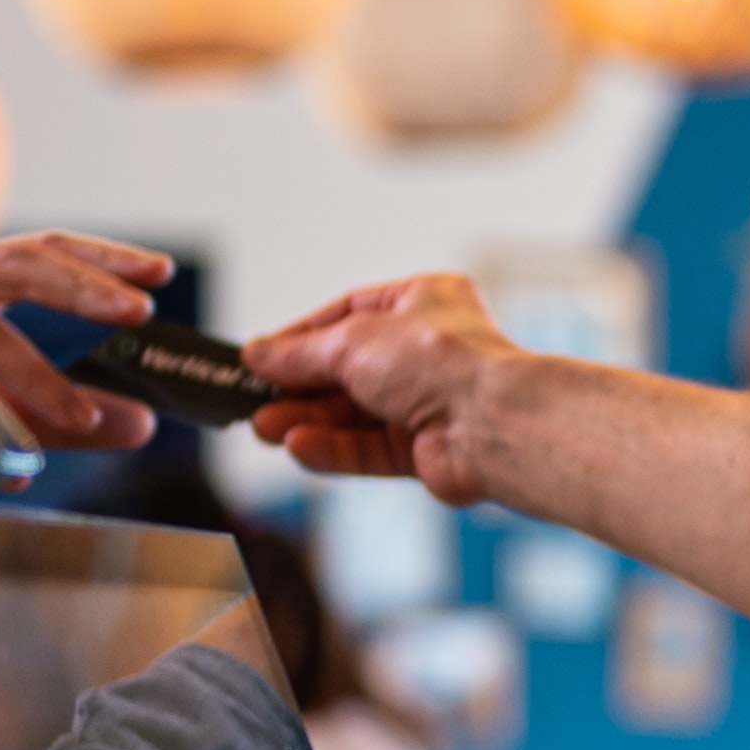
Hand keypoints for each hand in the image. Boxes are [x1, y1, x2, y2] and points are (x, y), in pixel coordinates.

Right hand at [0, 232, 172, 491]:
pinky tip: (8, 456)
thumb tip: (142, 423)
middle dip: (83, 289)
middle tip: (137, 314)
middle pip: (15, 268)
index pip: (40, 250)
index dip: (101, 258)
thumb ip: (58, 410)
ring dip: (39, 375)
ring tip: (88, 415)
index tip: (160, 272)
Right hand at [244, 274, 527, 505]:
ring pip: (355, 414)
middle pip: (348, 370)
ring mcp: (431, 402)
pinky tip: (299, 447)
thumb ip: (301, 353)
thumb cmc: (445, 361)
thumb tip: (260, 355)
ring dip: (308, 421)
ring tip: (264, 427)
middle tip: (254, 399)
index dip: (303, 336)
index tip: (263, 356)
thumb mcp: (353, 341)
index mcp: (425, 301)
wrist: (495, 422)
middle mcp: (430, 350)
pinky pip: (371, 449)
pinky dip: (334, 449)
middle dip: (299, 387)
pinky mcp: (429, 449)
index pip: (350, 313)